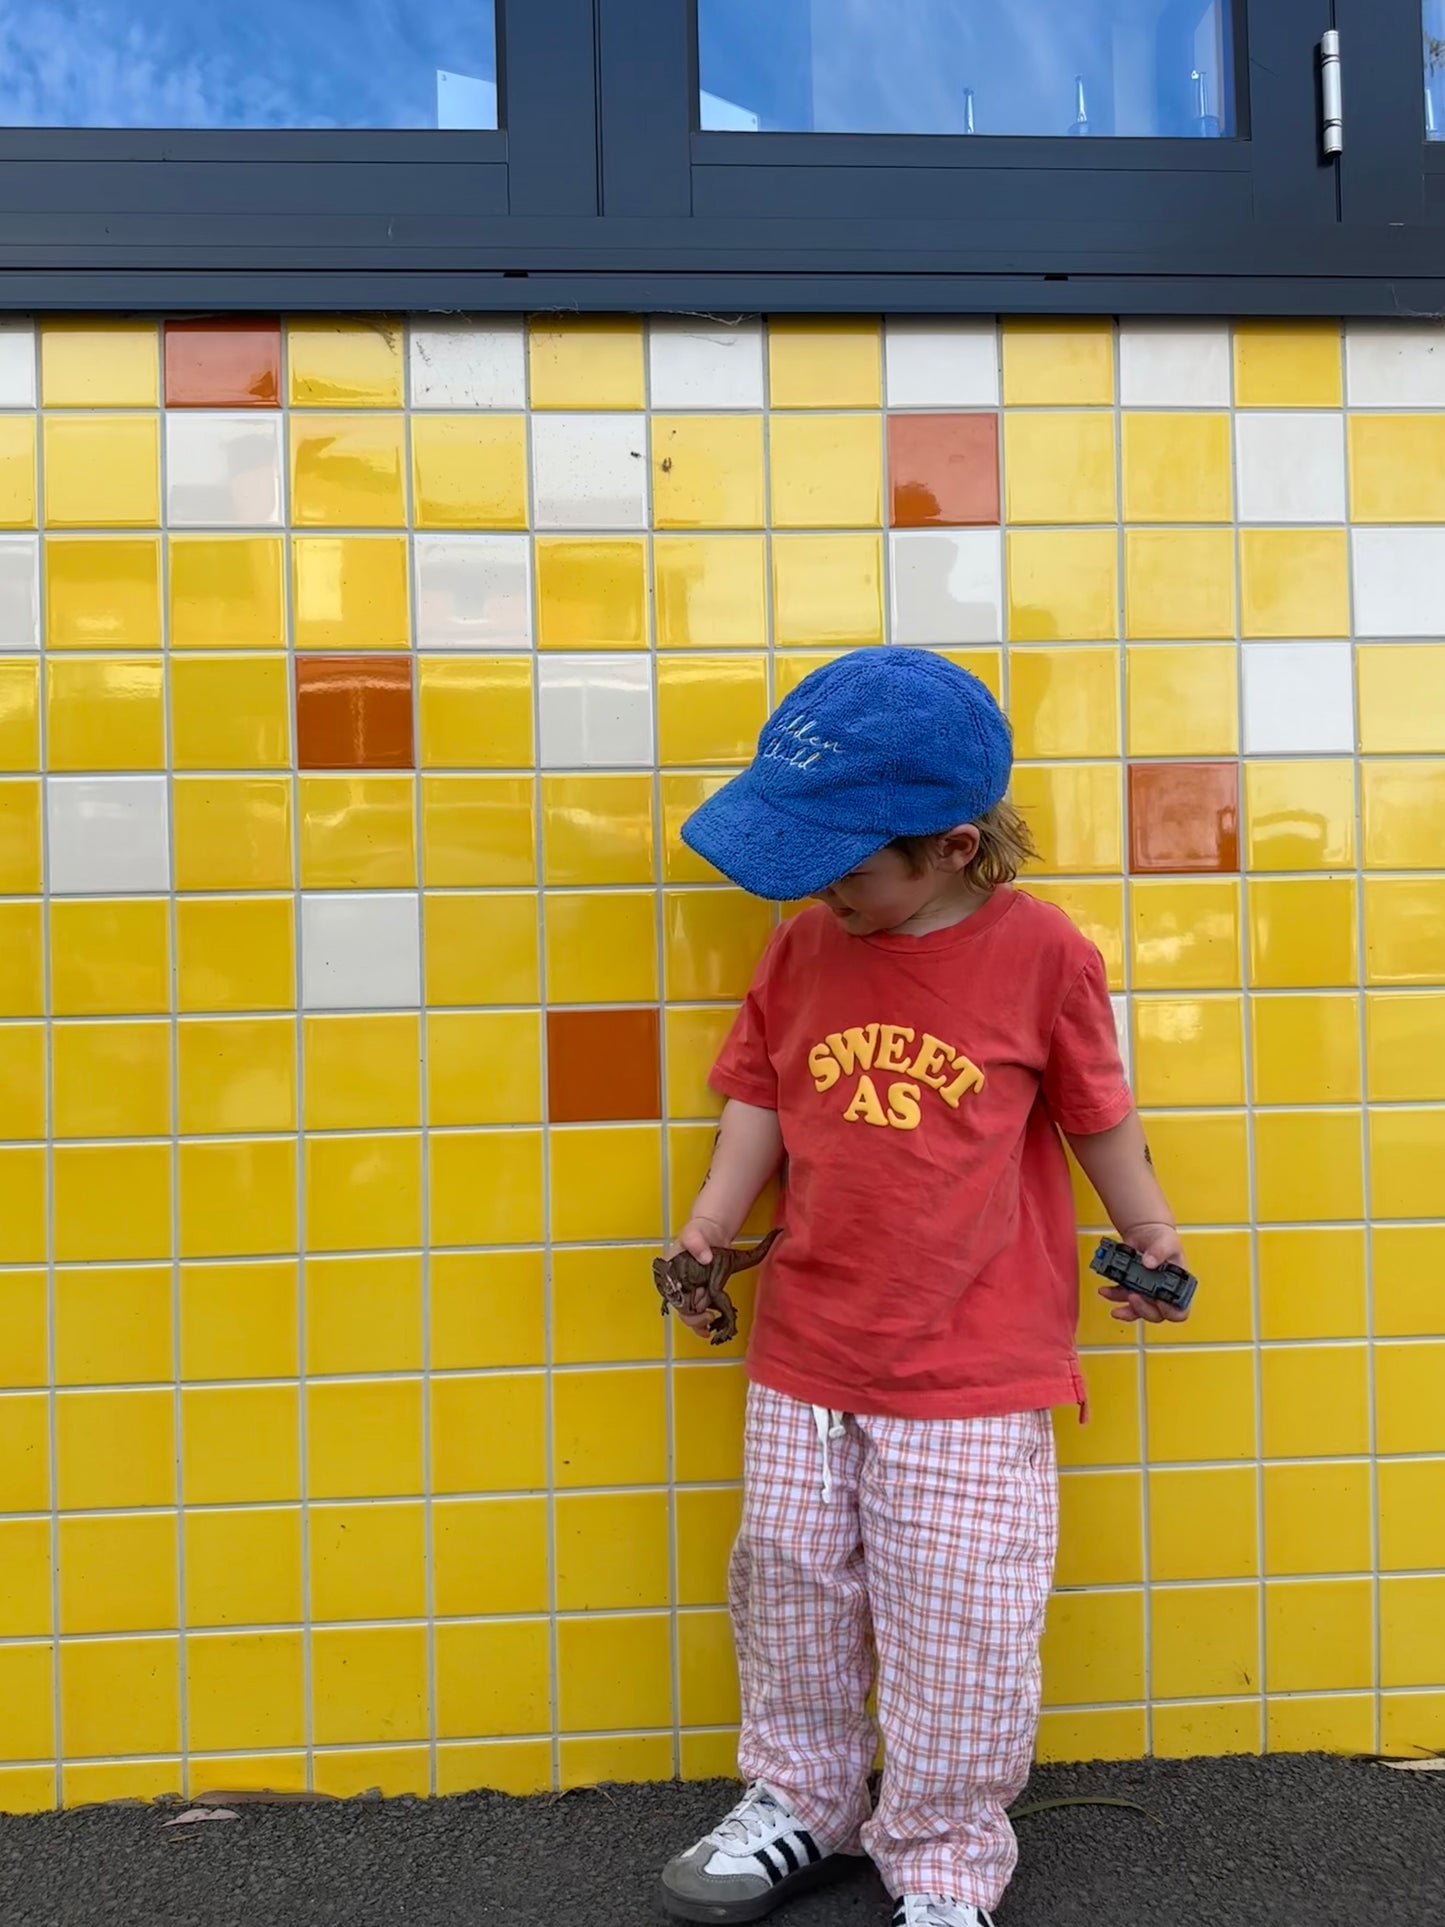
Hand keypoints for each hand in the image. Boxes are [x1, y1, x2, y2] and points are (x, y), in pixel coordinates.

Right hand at [669, 1216, 729, 1337]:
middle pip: (682, 1309)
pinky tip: (712, 1326)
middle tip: (709, 1317)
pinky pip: (702, 1310)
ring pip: (691, 1313)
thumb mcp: (695, 1232)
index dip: (685, 1304)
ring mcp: (692, 1289)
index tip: (700, 1304)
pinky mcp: (704, 1292)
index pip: (673, 1296)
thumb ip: (696, 1242)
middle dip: (694, 1318)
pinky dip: (705, 1320)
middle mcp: (679, 1284)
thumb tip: (704, 1258)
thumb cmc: (699, 1231)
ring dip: (700, 1322)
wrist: (712, 1231)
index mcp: (671, 1273)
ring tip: (712, 1323)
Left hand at [1097, 1221, 1189, 1324]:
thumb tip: (1149, 1263)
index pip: (1179, 1311)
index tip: (1158, 1301)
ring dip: (1123, 1307)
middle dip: (1143, 1309)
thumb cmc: (1163, 1239)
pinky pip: (1121, 1297)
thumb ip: (1159, 1251)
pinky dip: (1112, 1295)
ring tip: (1112, 1294)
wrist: (1145, 1231)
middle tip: (1133, 1296)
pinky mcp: (1131, 1287)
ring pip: (1136, 1310)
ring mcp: (1146, 1293)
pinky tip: (1105, 1290)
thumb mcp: (1166, 1241)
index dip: (1169, 1311)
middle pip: (1156, 1315)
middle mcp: (1163, 1294)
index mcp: (1178, 1287)